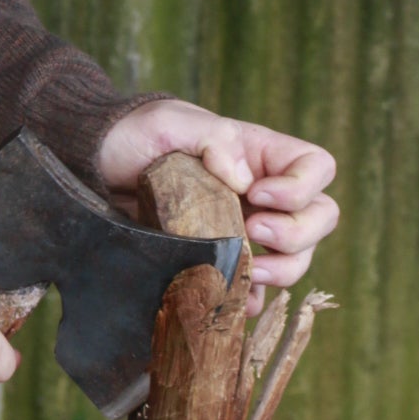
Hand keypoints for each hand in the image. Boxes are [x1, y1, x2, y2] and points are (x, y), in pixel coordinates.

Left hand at [98, 99, 339, 312]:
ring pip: (298, 257)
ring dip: (283, 270)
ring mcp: (246, 228)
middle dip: (297, 233)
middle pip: (320, 217)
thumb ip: (215, 141)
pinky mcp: (223, 258)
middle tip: (253, 230)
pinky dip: (253, 297)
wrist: (98, 167)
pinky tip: (233, 297)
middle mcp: (263, 193)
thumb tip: (246, 180)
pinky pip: (257, 287)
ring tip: (249, 271)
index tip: (258, 196)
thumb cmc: (136, 134)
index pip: (317, 168)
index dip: (301, 188)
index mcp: (259, 154)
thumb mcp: (171, 123)